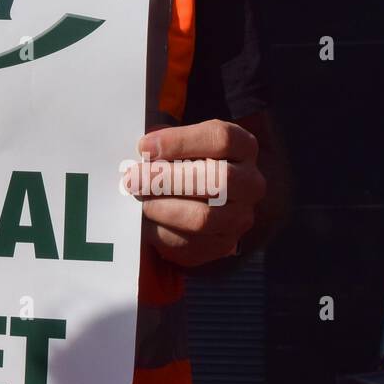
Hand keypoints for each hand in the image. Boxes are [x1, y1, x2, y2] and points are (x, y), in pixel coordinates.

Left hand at [132, 119, 264, 268]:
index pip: (220, 139)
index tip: (144, 147)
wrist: (203, 196)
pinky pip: (191, 244)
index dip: (179, 142)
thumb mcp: (181, 141)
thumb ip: (165, 141)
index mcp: (243, 146)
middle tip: (132, 178)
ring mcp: (240, 216)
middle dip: (166, 179)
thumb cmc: (186, 159)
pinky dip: (162, 232)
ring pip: (203, 217)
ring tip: (138, 198)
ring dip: (162, 208)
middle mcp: (250, 182)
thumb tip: (144, 150)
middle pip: (216, 180)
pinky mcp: (223, 243)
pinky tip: (144, 220)